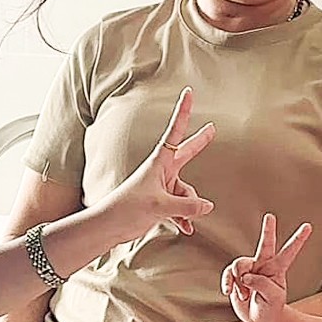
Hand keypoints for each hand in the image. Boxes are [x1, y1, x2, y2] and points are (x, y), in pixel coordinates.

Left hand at [106, 88, 214, 241]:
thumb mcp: (160, 206)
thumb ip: (187, 206)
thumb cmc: (128, 208)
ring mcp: (162, 187)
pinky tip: (185, 229)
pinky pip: (181, 208)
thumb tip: (207, 206)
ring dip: (188, 207)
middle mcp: (162, 171)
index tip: (189, 92)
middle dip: (199, 143)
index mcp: (159, 162)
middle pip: (186, 154)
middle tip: (212, 128)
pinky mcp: (160, 202)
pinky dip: (184, 218)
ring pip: (187, 192)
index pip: (175, 132)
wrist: (109, 225)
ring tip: (184, 221)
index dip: (183, 112)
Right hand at [221, 213, 311, 321]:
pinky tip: (228, 291)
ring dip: (239, 282)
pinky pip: (228, 273)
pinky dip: (227, 283)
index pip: (289, 252)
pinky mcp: (237, 275)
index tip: (308, 226)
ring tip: (244, 295)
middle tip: (270, 216)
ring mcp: (250, 269)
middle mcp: (264, 265)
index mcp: (277, 269)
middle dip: (268, 230)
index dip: (298, 239)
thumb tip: (245, 275)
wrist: (260, 319)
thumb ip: (261, 284)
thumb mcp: (272, 299)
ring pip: (240, 265)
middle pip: (265, 244)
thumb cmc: (271, 309)